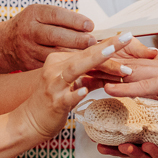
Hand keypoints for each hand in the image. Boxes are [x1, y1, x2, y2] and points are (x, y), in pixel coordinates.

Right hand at [0, 5, 95, 72]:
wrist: (4, 43)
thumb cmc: (31, 25)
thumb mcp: (40, 14)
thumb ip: (61, 18)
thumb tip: (88, 26)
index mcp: (34, 14)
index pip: (56, 15)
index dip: (75, 20)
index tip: (90, 25)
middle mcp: (29, 31)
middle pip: (55, 35)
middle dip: (77, 39)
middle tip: (93, 41)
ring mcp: (28, 49)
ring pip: (54, 53)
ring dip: (74, 54)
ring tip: (90, 54)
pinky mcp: (29, 65)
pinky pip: (50, 65)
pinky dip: (65, 65)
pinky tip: (78, 64)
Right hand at [11, 33, 134, 142]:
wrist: (30, 121)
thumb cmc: (53, 100)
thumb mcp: (71, 84)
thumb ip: (89, 75)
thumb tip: (113, 70)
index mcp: (59, 61)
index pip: (88, 51)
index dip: (108, 44)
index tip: (127, 36)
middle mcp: (55, 69)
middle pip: (84, 55)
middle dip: (107, 47)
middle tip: (127, 38)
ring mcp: (54, 85)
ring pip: (75, 70)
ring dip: (94, 61)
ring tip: (110, 54)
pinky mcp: (54, 103)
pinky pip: (66, 97)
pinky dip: (76, 93)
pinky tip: (85, 91)